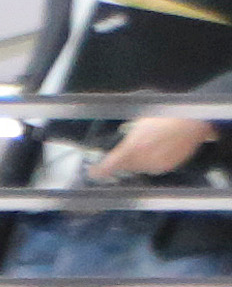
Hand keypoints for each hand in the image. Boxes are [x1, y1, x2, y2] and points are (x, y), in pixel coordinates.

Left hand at [98, 112, 213, 180]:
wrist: (194, 121)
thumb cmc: (166, 115)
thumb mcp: (141, 121)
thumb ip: (129, 134)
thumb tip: (121, 140)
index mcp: (131, 148)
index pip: (108, 166)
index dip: (98, 171)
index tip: (93, 172)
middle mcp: (141, 161)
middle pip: (125, 167)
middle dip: (125, 161)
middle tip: (132, 148)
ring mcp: (155, 166)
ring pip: (140, 168)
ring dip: (141, 160)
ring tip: (151, 144)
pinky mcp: (168, 168)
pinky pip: (155, 167)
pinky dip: (154, 161)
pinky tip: (161, 148)